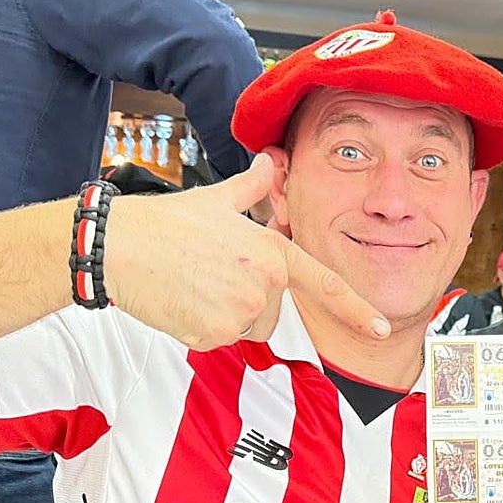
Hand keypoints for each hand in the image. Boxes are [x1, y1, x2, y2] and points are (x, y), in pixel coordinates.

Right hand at [105, 153, 389, 349]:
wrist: (119, 248)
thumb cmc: (165, 224)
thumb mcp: (216, 199)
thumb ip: (252, 188)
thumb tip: (268, 163)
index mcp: (271, 252)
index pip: (325, 284)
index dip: (357, 309)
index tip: (383, 328)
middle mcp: (263, 284)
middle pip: (271, 311)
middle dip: (247, 300)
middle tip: (210, 275)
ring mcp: (240, 313)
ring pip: (246, 328)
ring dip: (225, 314)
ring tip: (194, 285)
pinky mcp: (214, 334)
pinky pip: (220, 340)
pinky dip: (202, 327)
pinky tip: (182, 302)